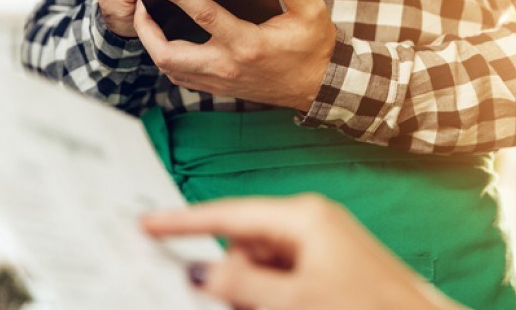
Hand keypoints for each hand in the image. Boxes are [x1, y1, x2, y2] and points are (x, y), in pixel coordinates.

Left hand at [132, 0, 335, 110]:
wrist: (319, 87)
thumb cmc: (313, 47)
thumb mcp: (310, 11)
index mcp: (247, 43)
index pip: (203, 15)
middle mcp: (227, 65)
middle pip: (169, 54)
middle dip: (145, 30)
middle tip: (139, 4)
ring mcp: (221, 80)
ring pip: (170, 68)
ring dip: (152, 45)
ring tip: (146, 19)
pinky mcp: (220, 87)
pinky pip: (182, 77)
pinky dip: (168, 58)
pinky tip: (167, 39)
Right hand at [141, 195, 464, 309]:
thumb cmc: (368, 306)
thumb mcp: (294, 300)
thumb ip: (241, 284)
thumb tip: (199, 272)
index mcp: (302, 217)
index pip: (229, 215)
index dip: (184, 221)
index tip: (147, 224)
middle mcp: (310, 221)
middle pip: (244, 245)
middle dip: (231, 275)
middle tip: (233, 299)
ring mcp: (321, 242)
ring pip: (261, 264)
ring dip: (253, 289)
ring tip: (277, 305)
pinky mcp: (328, 264)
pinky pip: (282, 274)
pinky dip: (273, 292)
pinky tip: (285, 305)